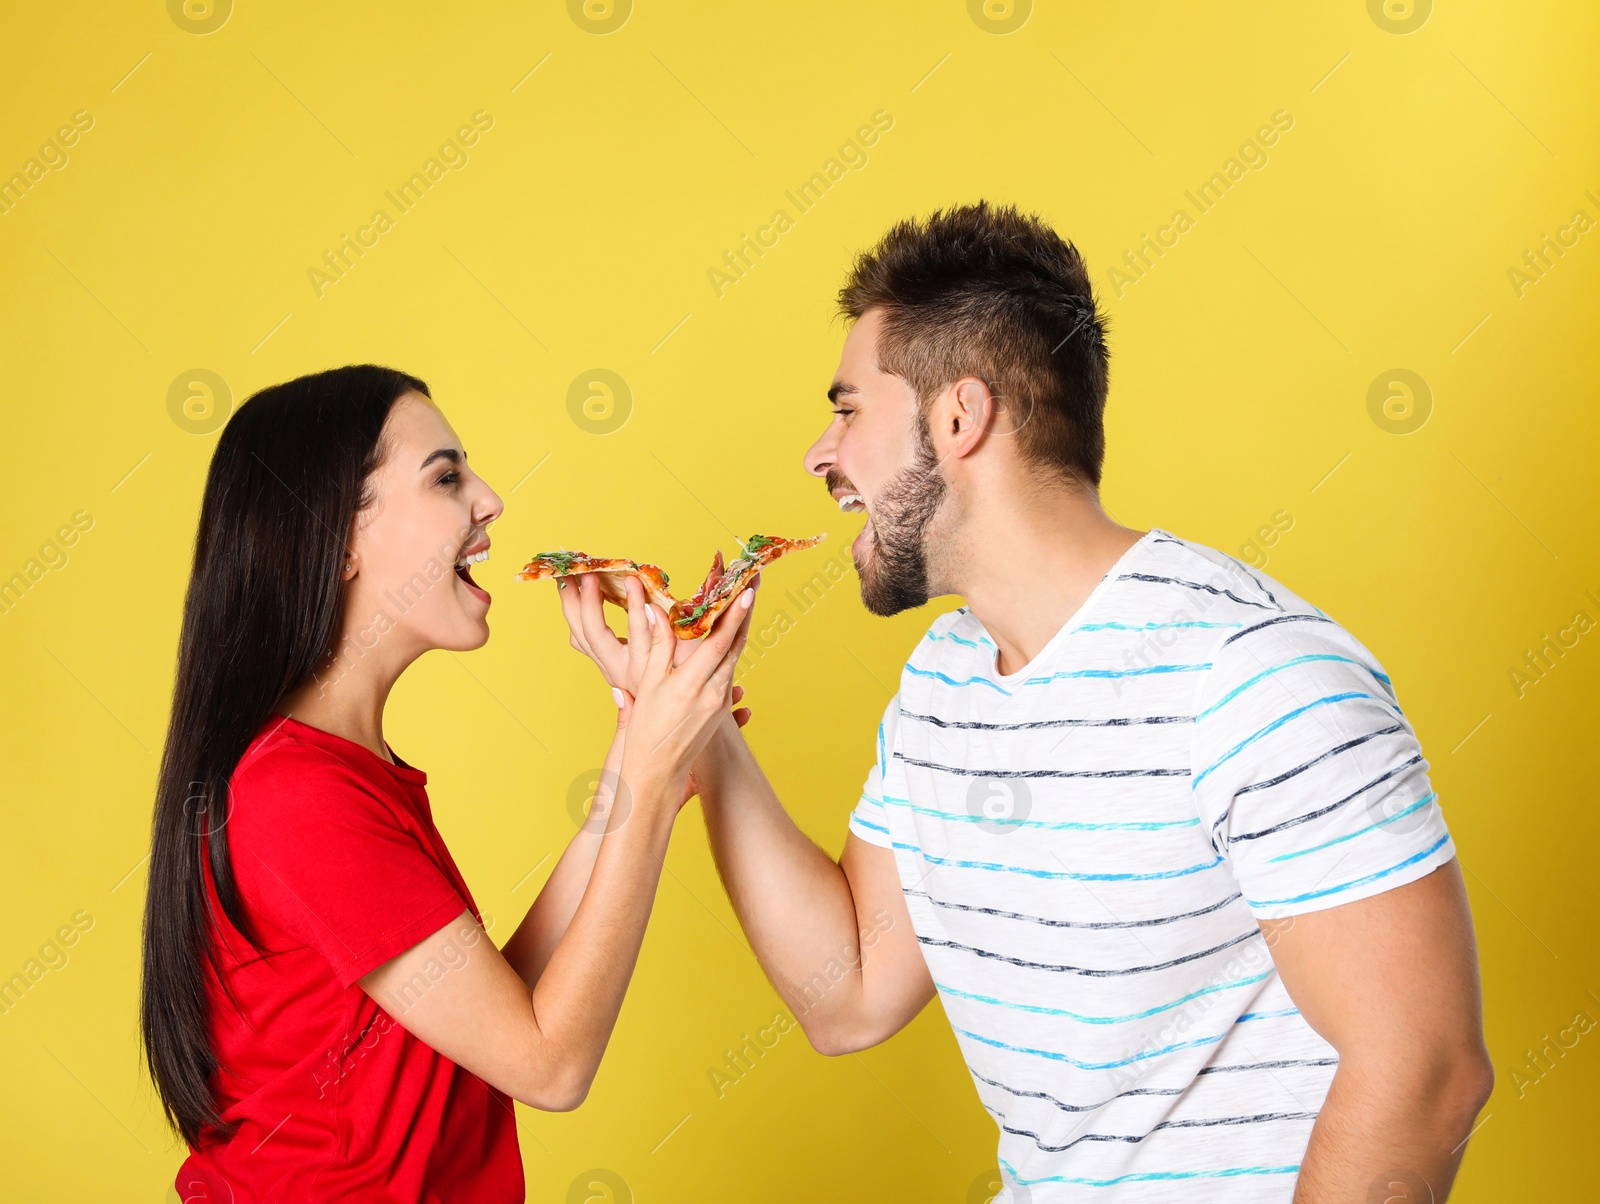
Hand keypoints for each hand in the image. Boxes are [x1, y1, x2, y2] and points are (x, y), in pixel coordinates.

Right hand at [559, 568, 753, 726]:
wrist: (657, 773)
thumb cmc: (645, 730)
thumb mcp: (647, 685)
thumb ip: (656, 646)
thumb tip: (655, 610)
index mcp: (691, 684)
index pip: (719, 642)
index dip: (734, 615)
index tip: (746, 591)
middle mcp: (714, 693)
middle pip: (736, 645)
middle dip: (745, 613)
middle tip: (752, 585)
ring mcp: (722, 702)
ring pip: (736, 657)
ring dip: (740, 629)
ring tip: (743, 602)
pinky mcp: (723, 709)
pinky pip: (731, 672)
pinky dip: (731, 650)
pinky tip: (730, 635)